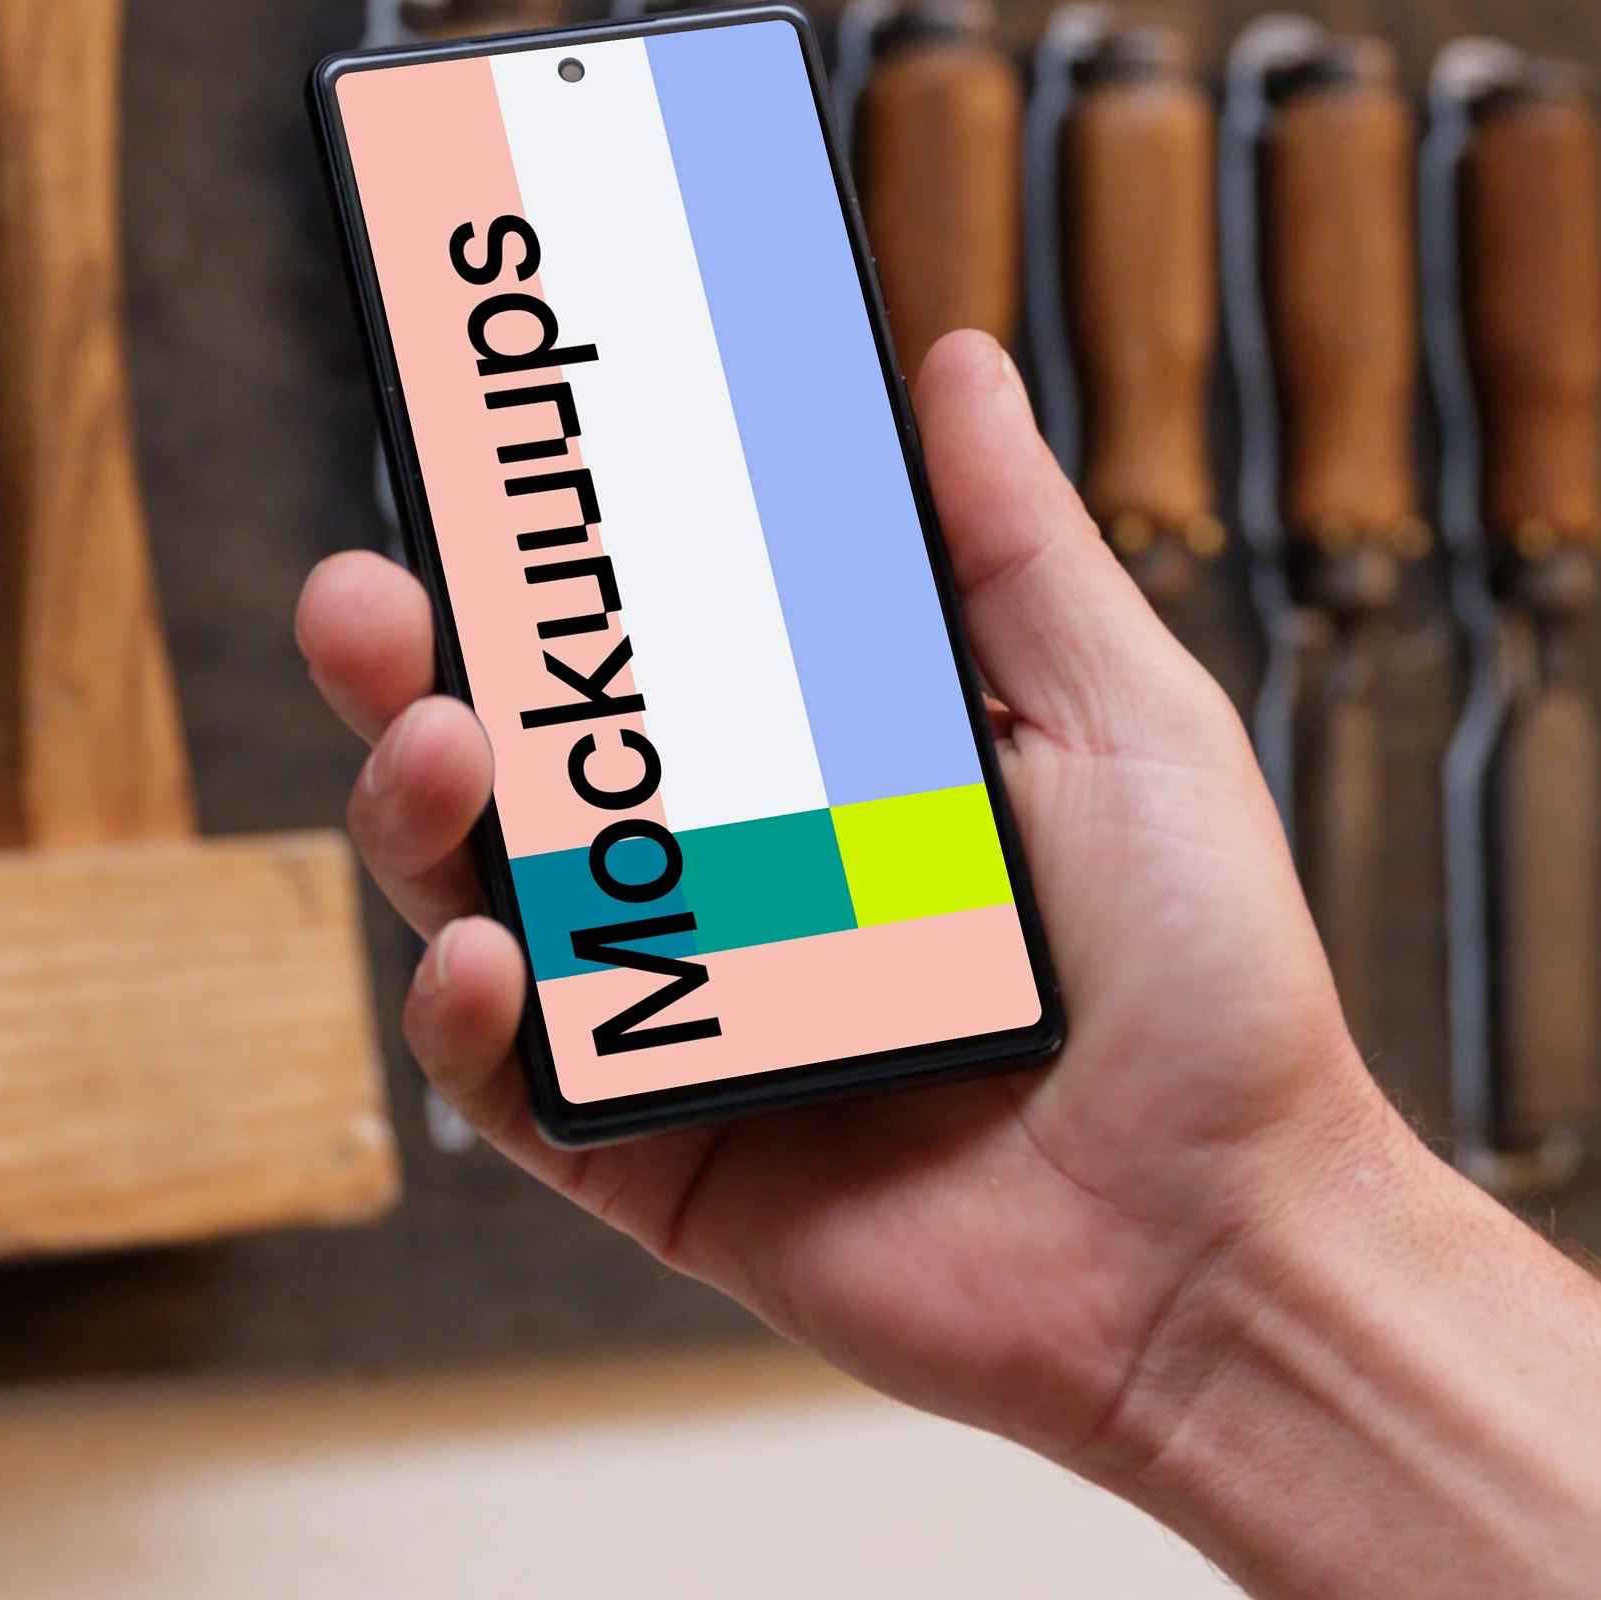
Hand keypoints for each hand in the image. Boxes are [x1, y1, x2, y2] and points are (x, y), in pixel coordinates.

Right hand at [295, 327, 1409, 1471]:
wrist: (1233, 1239)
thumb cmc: (1211, 987)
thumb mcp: (1125, 721)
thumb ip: (1014, 548)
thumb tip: (949, 361)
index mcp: (819, 772)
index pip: (639, 643)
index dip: (538, 559)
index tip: (469, 451)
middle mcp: (727, 888)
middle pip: (516, 763)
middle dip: (409, 668)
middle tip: (367, 595)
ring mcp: (685, 1026)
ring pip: (480, 905)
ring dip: (418, 818)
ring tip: (435, 750)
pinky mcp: (661, 1165)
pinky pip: (515, 1092)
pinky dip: (470, 1020)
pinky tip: (496, 959)